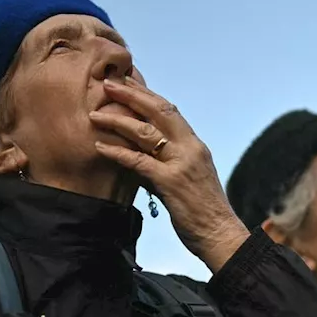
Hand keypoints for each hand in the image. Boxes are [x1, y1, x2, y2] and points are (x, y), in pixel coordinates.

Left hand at [91, 76, 248, 271]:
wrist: (221, 234)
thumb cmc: (204, 211)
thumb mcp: (188, 180)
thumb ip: (166, 164)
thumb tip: (139, 156)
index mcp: (196, 146)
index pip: (170, 110)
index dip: (147, 95)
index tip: (127, 83)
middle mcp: (190, 148)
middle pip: (159, 111)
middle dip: (132, 95)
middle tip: (108, 84)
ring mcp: (181, 164)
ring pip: (146, 132)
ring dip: (117, 121)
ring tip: (95, 114)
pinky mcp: (170, 182)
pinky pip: (138, 161)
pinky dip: (118, 152)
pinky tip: (100, 147)